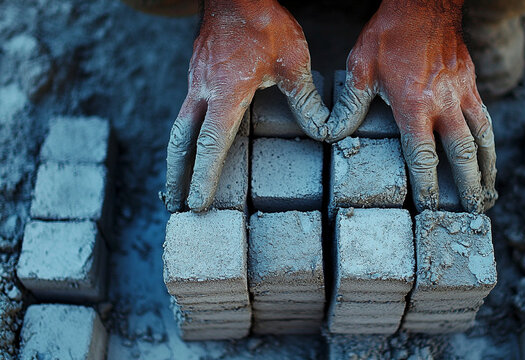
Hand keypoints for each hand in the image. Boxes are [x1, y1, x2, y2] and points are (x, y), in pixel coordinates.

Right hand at [163, 0, 327, 211]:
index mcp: (226, 94)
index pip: (210, 145)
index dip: (204, 177)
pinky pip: (186, 112)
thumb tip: (323, 132)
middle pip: (181, 143)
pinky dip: (185, 137)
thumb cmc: (264, 22)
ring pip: (179, 128)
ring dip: (176, 159)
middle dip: (177, 176)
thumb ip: (306, 100)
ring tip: (176, 185)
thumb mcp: (293, 62)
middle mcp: (203, 92)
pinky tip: (192, 146)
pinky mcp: (197, 75)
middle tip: (175, 205)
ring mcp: (196, 83)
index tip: (198, 203)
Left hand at [327, 0, 496, 212]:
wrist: (424, 3)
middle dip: (467, 188)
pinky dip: (490, 142)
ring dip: (487, 170)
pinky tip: (488, 155)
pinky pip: (485, 119)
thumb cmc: (389, 34)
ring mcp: (462, 94)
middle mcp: (443, 105)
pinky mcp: (471, 84)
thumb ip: (349, 106)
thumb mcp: (361, 68)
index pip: (423, 158)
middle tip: (472, 213)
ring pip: (482, 140)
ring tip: (489, 194)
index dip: (427, 187)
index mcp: (415, 106)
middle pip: (461, 156)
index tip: (430, 209)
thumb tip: (333, 135)